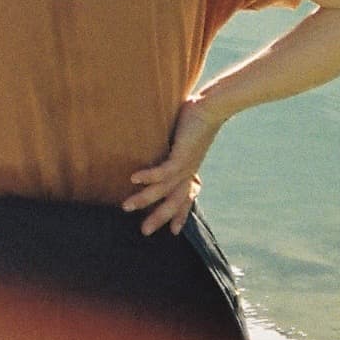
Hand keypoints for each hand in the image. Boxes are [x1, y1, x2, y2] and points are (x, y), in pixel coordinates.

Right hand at [123, 98, 221, 234]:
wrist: (212, 108)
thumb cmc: (198, 116)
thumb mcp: (185, 136)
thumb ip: (175, 144)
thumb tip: (167, 141)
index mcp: (190, 169)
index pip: (186, 198)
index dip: (180, 215)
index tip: (174, 232)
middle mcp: (188, 172)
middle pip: (173, 202)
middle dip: (158, 218)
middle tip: (144, 232)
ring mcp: (185, 165)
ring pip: (163, 190)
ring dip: (143, 199)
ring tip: (126, 207)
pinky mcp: (181, 156)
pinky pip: (162, 172)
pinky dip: (148, 176)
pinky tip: (134, 178)